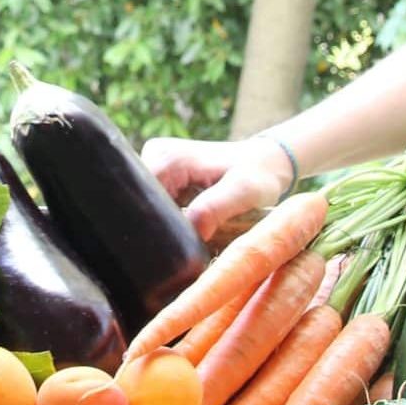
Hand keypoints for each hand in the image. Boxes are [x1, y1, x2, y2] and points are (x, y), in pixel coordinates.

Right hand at [139, 134, 294, 242]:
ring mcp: (158, 168)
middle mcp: (154, 158)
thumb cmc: (258, 174)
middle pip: (141, 204)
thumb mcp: (244, 190)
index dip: (154, 224)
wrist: (265, 163)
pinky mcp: (164, 179)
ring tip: (190, 240)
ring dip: (165, 227)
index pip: (140, 197)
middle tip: (186, 247)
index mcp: (166, 157)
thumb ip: (215, 208)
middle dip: (159, 228)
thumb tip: (192, 231)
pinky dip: (171, 222)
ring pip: (148, 208)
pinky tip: (188, 232)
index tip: (176, 244)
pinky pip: (158, 206)